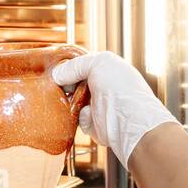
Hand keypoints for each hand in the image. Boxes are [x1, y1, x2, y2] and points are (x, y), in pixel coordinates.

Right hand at [51, 51, 176, 164]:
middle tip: (61, 85)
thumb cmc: (121, 90)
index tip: (59, 71)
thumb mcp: (98, 64)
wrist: (130, 123)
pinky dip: (80, 117)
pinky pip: (77, 118)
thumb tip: (57, 75)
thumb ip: (75, 65)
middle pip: (75, 83)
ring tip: (73, 100)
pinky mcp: (94, 124)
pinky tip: (89, 115)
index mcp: (109, 69)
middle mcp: (104, 86)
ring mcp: (99, 105)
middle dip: (67, 84)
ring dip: (70, 101)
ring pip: (73, 101)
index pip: (83, 65)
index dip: (70, 67)